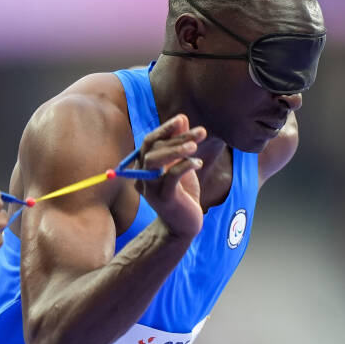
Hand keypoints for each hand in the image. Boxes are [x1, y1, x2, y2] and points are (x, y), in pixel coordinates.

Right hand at [135, 114, 205, 238]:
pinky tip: (198, 163)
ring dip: (176, 149)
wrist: (183, 225)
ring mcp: (151, 188)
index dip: (165, 129)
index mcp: (144, 167)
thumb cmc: (182, 193)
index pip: (149, 142)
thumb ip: (179, 143)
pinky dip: (185, 165)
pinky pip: (170, 177)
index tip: (182, 118)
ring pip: (154, 161)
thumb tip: (182, 118)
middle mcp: (142, 176)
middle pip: (152, 149)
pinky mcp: (164, 198)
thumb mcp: (181, 165)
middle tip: (202, 131)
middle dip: (176, 137)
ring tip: (195, 146)